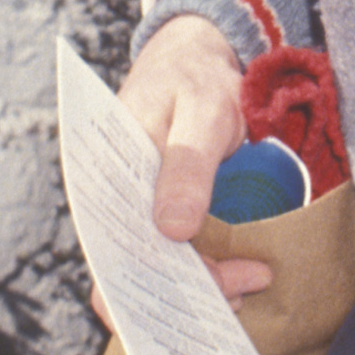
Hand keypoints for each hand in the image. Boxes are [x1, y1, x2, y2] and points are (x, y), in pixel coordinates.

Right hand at [105, 16, 268, 308]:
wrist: (195, 60)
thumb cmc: (196, 81)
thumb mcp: (201, 113)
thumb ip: (187, 166)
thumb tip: (171, 229)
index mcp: (104, 181)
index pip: (116, 255)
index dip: (158, 287)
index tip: (221, 285)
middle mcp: (112, 206)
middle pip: (138, 274)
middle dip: (191, 294)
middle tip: (246, 288)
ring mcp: (135, 213)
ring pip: (158, 271)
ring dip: (202, 287)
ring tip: (251, 279)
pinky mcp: (159, 214)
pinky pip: (174, 256)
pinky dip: (205, 269)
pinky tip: (239, 272)